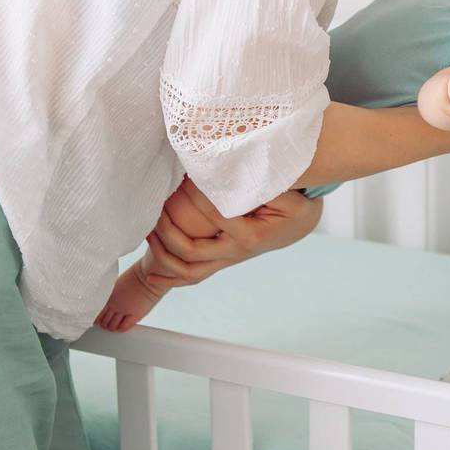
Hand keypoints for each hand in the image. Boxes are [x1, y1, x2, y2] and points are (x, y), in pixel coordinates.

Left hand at [140, 177, 322, 288]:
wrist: (300, 225)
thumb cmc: (293, 206)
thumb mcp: (287, 194)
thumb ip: (264, 185)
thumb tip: (234, 172)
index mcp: (250, 235)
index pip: (215, 216)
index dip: (196, 196)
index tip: (187, 176)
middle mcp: (235, 252)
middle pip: (192, 251)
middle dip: (167, 232)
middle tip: (155, 210)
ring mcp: (227, 259)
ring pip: (189, 270)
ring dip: (163, 256)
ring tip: (148, 233)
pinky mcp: (223, 260)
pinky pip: (193, 275)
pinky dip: (171, 277)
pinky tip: (152, 273)